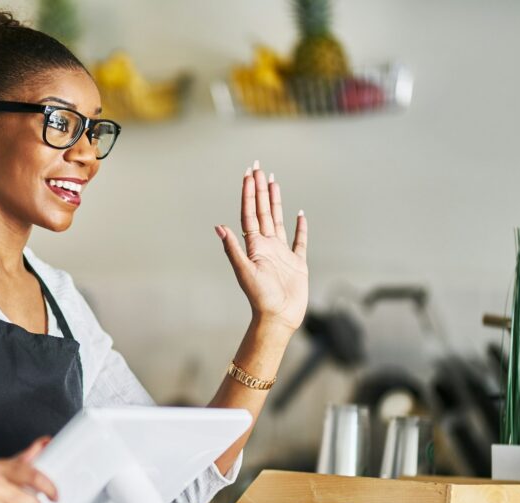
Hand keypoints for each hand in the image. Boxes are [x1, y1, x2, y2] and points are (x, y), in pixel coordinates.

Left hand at [215, 162, 308, 333]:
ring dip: (275, 201)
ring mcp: (282, 253)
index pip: (250, 213)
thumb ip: (233, 248)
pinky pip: (299, 241)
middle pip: (263, 211)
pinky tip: (299, 214)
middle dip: (260, 189)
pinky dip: (300, 227)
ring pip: (278, 220)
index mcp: (254, 245)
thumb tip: (219, 227)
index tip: (248, 174)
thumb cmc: (260, 297)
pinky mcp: (297, 263)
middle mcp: (267, 246)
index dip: (248, 193)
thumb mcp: (244, 271)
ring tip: (273, 182)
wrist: (278, 317)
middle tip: (258, 167)